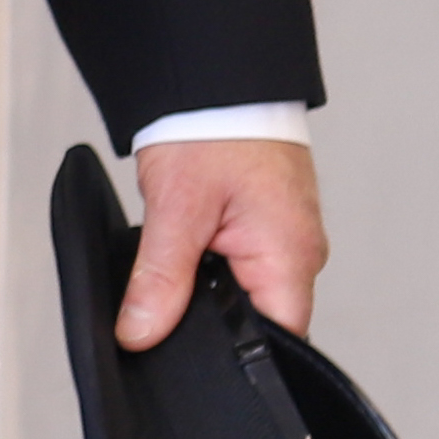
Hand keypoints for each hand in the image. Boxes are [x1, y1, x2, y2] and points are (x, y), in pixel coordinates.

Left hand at [114, 138, 326, 347]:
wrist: (216, 78)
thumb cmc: (213, 129)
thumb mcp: (176, 208)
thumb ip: (160, 278)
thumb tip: (142, 332)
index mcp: (290, 257)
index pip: (277, 342)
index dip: (232, 359)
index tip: (186, 358)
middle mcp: (297, 253)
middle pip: (258, 322)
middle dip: (210, 325)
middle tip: (166, 313)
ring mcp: (282, 238)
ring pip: (243, 293)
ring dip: (206, 292)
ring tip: (173, 276)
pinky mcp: (263, 224)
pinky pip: (237, 265)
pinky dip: (207, 266)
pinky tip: (181, 258)